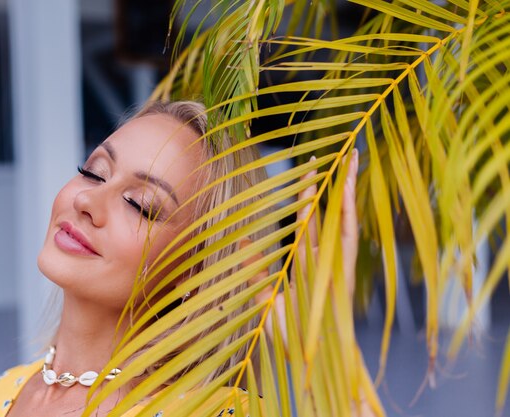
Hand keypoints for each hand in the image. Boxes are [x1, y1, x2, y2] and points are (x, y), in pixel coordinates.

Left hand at [247, 149, 359, 341]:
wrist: (303, 360)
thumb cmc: (286, 334)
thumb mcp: (262, 297)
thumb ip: (253, 269)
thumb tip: (240, 242)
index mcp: (307, 261)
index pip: (310, 220)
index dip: (310, 194)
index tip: (309, 169)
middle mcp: (325, 258)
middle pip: (330, 213)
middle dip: (334, 184)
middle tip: (338, 154)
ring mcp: (336, 263)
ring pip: (343, 219)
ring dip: (348, 190)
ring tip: (351, 160)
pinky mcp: (343, 270)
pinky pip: (346, 236)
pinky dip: (348, 212)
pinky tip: (347, 187)